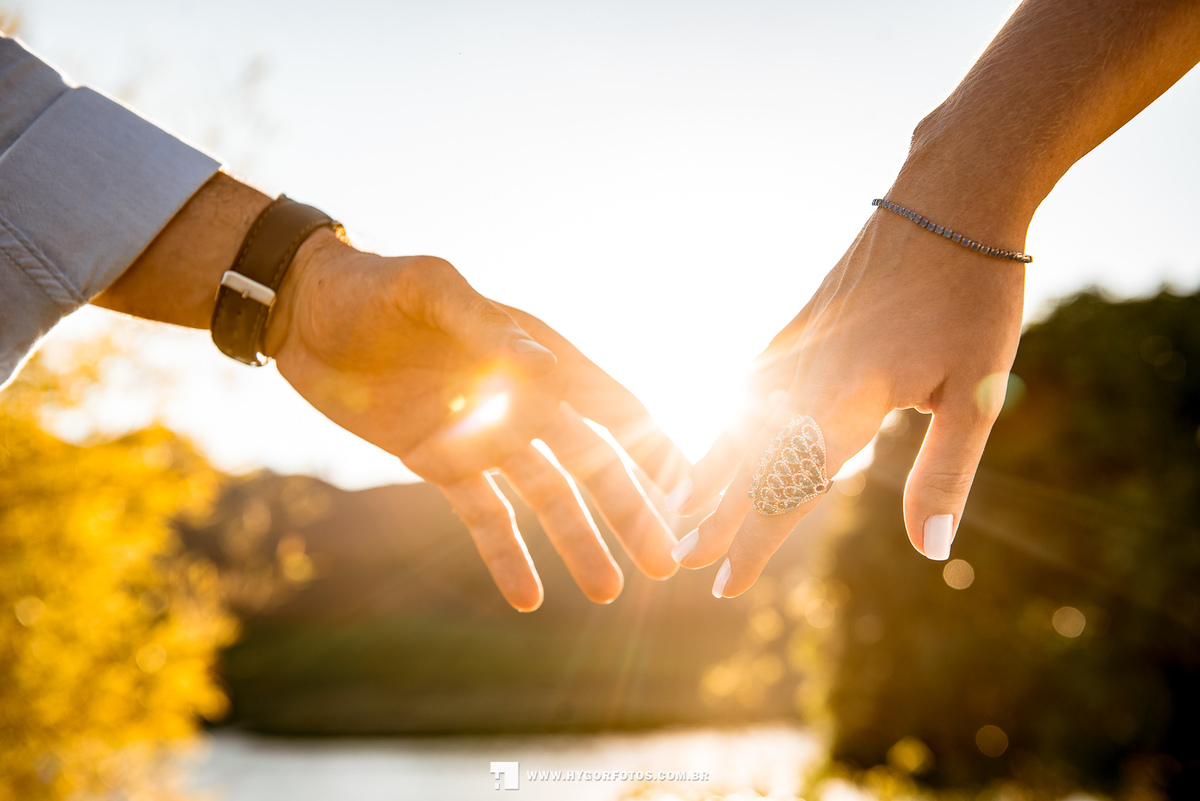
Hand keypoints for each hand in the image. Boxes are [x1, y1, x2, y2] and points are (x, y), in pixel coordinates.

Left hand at [268, 229, 688, 610]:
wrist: (303, 312)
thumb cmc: (372, 287)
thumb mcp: (430, 291)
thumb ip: (486, 328)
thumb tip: (551, 372)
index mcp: (533, 351)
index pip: (610, 402)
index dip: (652, 444)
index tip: (692, 489)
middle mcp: (521, 396)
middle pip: (590, 461)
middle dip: (629, 509)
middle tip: (666, 561)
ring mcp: (483, 433)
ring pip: (546, 496)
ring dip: (578, 542)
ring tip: (608, 592)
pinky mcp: (441, 462)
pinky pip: (483, 515)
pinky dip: (506, 554)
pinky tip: (529, 597)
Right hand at [667, 204, 1024, 597]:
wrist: (951, 198)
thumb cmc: (973, 294)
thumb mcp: (980, 392)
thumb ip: (945, 472)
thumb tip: (930, 549)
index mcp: (847, 400)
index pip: (787, 487)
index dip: (754, 541)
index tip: (723, 584)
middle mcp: (806, 376)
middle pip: (748, 460)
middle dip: (714, 515)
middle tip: (676, 558)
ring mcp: (796, 346)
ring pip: (739, 422)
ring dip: (708, 472)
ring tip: (679, 508)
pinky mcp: (800, 324)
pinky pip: (749, 387)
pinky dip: (725, 423)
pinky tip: (718, 435)